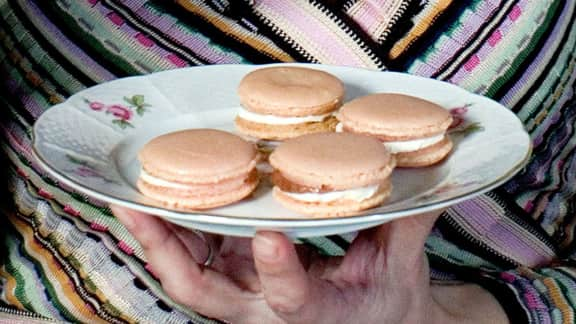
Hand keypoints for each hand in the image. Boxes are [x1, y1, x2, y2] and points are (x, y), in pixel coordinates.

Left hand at [112, 206, 507, 323]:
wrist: (371, 323)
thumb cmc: (386, 302)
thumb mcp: (402, 268)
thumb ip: (408, 223)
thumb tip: (431, 178)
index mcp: (316, 313)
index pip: (290, 299)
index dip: (276, 271)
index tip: (270, 234)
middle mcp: (267, 309)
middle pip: (204, 291)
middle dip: (167, 252)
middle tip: (138, 208)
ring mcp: (246, 295)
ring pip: (189, 274)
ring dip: (157, 235)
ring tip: (130, 195)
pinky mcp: (239, 279)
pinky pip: (198, 256)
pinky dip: (177, 226)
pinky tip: (165, 194)